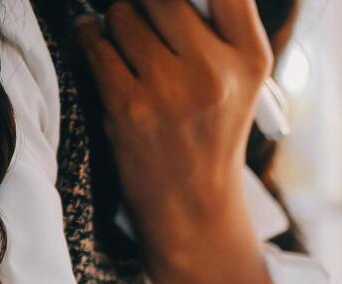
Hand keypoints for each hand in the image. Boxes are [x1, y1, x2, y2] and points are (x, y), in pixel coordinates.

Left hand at [75, 0, 271, 274]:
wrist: (194, 205)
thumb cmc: (211, 132)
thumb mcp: (239, 79)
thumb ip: (216, 25)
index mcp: (251, 59)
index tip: (172, 6)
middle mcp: (216, 72)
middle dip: (143, 4)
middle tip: (145, 24)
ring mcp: (172, 90)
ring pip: (122, 14)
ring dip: (116, 24)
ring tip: (130, 53)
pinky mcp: (130, 106)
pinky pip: (93, 41)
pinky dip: (90, 38)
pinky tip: (102, 52)